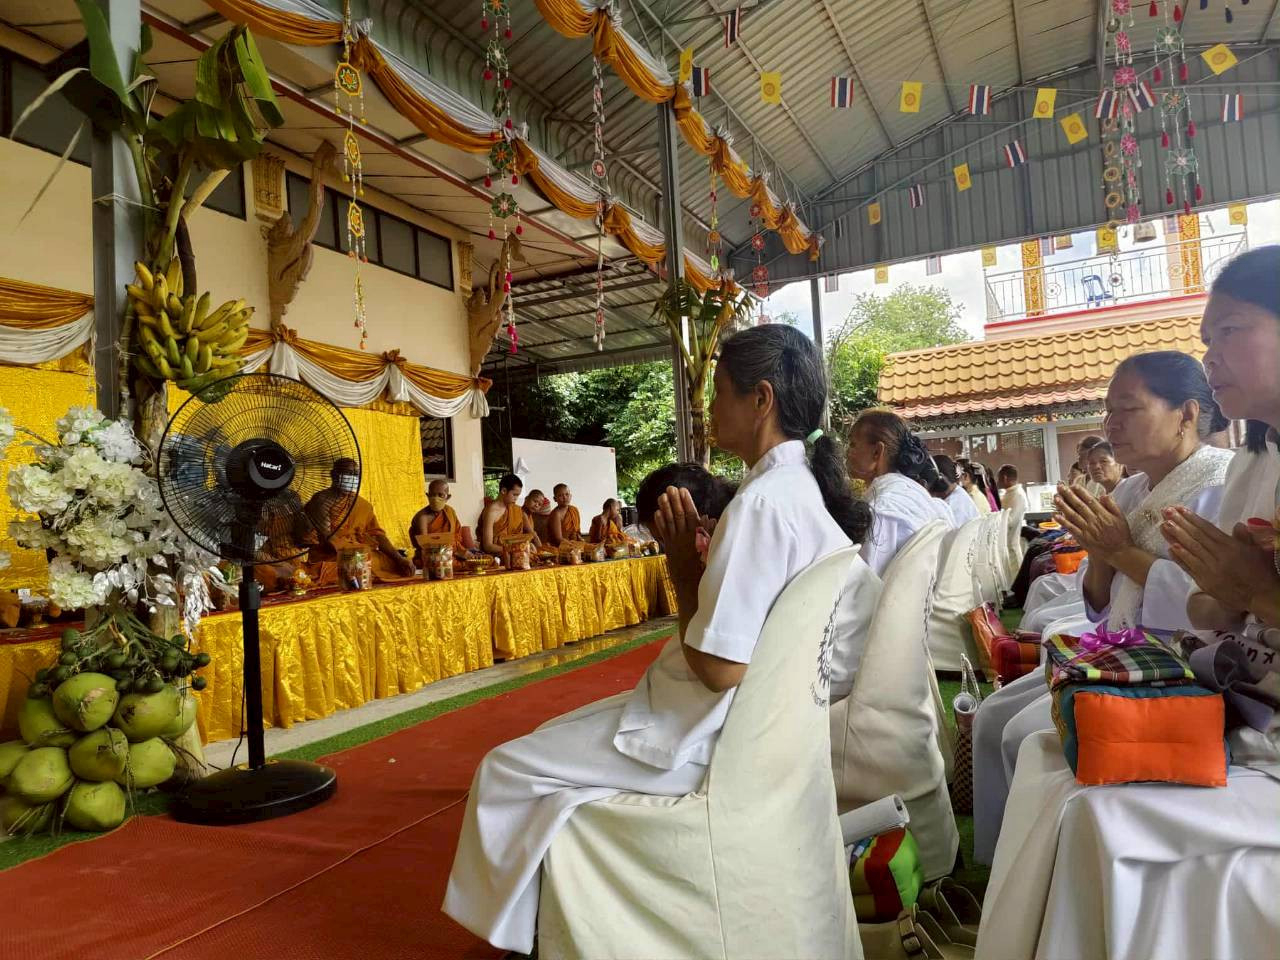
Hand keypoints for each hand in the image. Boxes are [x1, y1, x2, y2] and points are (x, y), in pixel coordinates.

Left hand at [653, 486, 702, 586]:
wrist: (692, 582)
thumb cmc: (704, 563)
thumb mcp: (711, 547)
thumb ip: (710, 532)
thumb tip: (710, 518)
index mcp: (697, 535)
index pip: (691, 514)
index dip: (686, 501)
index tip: (683, 490)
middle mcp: (685, 536)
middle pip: (678, 515)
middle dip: (674, 501)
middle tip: (670, 488)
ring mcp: (675, 541)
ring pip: (669, 521)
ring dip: (665, 508)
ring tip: (662, 496)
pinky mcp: (669, 547)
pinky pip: (663, 532)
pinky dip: (660, 522)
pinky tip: (657, 512)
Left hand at [1054, 484, 1131, 558]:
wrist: (1119, 552)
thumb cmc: (1121, 535)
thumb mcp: (1121, 517)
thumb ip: (1112, 505)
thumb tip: (1104, 495)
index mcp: (1103, 514)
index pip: (1090, 500)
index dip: (1081, 492)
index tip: (1073, 485)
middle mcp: (1094, 520)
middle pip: (1079, 505)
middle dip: (1069, 495)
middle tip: (1061, 488)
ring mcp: (1087, 529)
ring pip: (1073, 515)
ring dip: (1063, 506)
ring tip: (1056, 498)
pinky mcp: (1083, 538)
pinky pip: (1071, 528)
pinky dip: (1063, 522)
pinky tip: (1055, 516)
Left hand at [1161, 506, 1279, 614]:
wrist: (1260, 598)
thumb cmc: (1260, 572)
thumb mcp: (1256, 552)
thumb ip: (1245, 538)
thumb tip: (1237, 524)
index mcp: (1231, 547)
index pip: (1207, 529)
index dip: (1193, 518)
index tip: (1180, 509)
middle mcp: (1219, 556)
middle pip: (1196, 537)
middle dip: (1180, 523)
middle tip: (1166, 511)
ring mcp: (1210, 570)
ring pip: (1190, 550)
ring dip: (1175, 537)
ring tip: (1163, 525)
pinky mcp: (1205, 582)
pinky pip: (1190, 567)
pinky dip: (1180, 557)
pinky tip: (1170, 547)